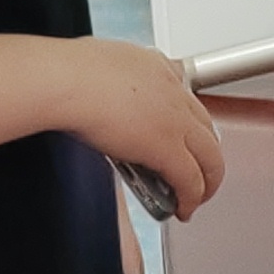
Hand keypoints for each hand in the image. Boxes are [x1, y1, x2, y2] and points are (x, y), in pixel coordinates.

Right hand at [68, 41, 223, 211]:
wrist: (64, 81)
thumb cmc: (65, 73)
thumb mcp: (94, 65)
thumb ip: (103, 79)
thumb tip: (88, 93)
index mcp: (155, 66)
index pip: (183, 93)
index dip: (186, 120)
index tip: (178, 132)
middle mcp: (173, 90)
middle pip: (207, 127)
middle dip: (205, 154)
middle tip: (196, 171)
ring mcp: (175, 120)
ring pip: (210, 156)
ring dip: (206, 181)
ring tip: (195, 197)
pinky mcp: (168, 148)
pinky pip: (191, 180)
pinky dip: (191, 198)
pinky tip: (183, 208)